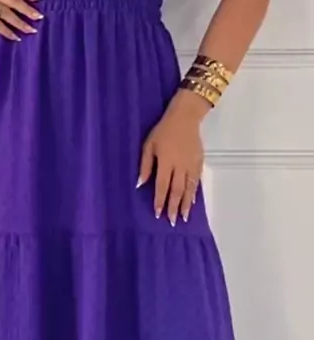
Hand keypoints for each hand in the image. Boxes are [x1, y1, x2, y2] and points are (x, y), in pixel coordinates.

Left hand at [137, 92, 204, 225]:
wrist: (185, 117)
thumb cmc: (163, 130)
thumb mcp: (149, 145)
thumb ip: (145, 165)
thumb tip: (140, 184)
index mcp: (166, 161)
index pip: (162, 185)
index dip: (160, 200)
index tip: (158, 213)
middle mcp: (180, 166)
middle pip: (177, 190)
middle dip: (174, 207)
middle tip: (172, 221)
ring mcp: (191, 165)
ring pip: (189, 188)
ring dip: (186, 204)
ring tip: (183, 217)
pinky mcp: (199, 162)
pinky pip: (196, 181)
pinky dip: (194, 193)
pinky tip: (192, 202)